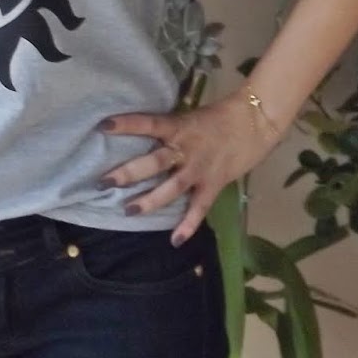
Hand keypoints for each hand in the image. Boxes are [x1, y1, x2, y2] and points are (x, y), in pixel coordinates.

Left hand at [97, 92, 282, 242]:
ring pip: (172, 187)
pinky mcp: (214, 184)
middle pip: (155, 161)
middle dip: (129, 172)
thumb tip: (142, 138)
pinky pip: (199, 207)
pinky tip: (175, 241)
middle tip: (104, 182)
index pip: (148, 123)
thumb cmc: (220, 117)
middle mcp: (186, 148)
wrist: (255, 122)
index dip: (127, 124)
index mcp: (178, 127)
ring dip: (150, 201)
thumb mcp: (190, 117)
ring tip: (128, 211)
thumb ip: (169, 130)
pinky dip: (188, 224)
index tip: (102, 127)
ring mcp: (200, 168)